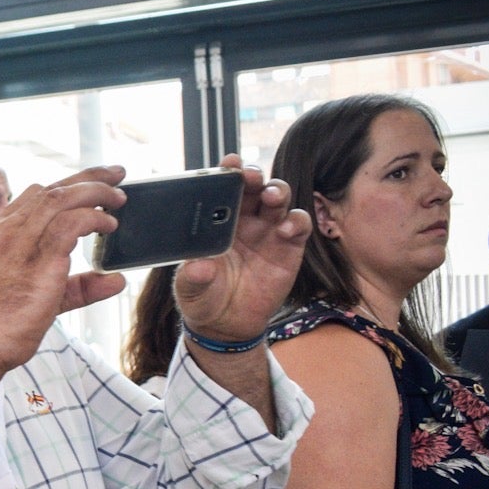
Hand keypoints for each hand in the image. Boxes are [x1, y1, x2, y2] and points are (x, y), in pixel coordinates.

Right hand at [0, 165, 127, 374]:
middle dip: (90, 177)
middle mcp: (6, 229)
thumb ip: (80, 285)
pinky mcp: (38, 257)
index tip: (94, 183)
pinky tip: (108, 225)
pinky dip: (94, 218)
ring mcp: (19, 240)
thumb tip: (115, 279)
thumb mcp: (46, 297)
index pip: (37, 194)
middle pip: (53, 188)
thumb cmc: (5, 323)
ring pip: (63, 197)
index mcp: (0, 232)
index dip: (69, 184)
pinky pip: (72, 222)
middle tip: (118, 174)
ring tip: (119, 200)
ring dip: (96, 192)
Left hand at [173, 156, 310, 342]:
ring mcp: (268, 230)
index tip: (228, 163)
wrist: (227, 325)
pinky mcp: (289, 246)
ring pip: (278, 198)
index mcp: (216, 219)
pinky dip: (296, 221)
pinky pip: (298, 225)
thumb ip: (192, 278)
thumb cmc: (204, 297)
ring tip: (271, 197)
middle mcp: (244, 218)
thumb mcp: (190, 289)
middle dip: (253, 175)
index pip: (223, 188)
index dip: (227, 172)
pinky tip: (285, 229)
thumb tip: (199, 267)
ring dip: (277, 191)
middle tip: (249, 176)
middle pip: (254, 185)